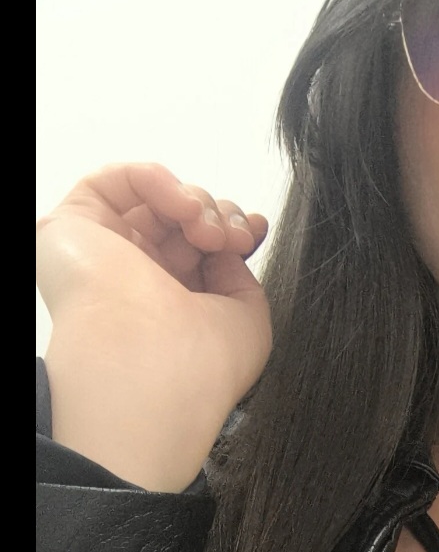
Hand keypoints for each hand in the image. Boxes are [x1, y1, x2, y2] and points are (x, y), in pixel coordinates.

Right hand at [36, 162, 272, 491]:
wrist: (153, 371)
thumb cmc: (200, 365)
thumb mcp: (247, 319)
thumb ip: (239, 275)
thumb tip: (228, 244)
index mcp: (172, 309)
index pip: (200, 252)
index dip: (231, 230)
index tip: (254, 231)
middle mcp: (136, 283)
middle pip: (181, 221)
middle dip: (218, 216)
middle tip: (231, 238)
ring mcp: (103, 257)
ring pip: (153, 200)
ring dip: (195, 202)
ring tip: (208, 231)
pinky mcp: (70, 231)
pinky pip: (115, 181)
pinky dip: (159, 180)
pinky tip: (183, 208)